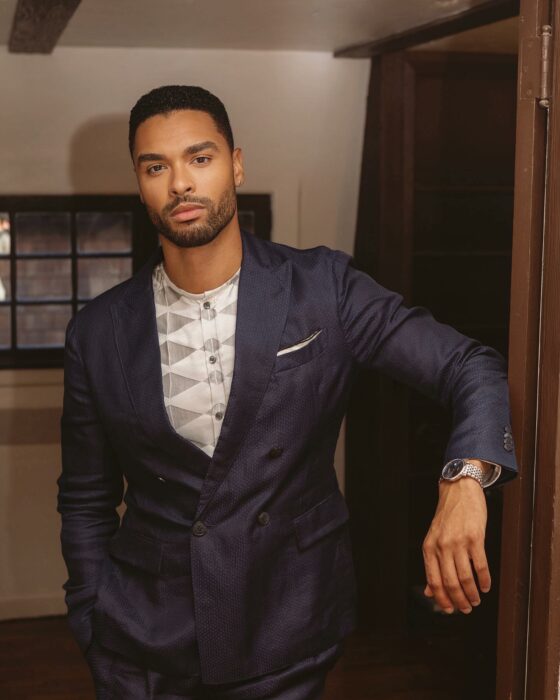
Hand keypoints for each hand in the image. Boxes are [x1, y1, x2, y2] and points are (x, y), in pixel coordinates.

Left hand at [422, 466, 489, 613]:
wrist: (458, 490)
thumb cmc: (447, 517)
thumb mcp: (433, 539)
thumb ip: (432, 565)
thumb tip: (428, 592)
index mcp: (429, 548)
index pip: (433, 582)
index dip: (442, 600)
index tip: (451, 611)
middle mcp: (441, 546)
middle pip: (450, 583)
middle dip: (459, 601)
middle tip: (467, 609)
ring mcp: (458, 542)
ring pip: (465, 578)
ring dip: (472, 594)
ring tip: (476, 600)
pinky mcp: (475, 537)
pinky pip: (480, 566)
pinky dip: (484, 580)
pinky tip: (486, 586)